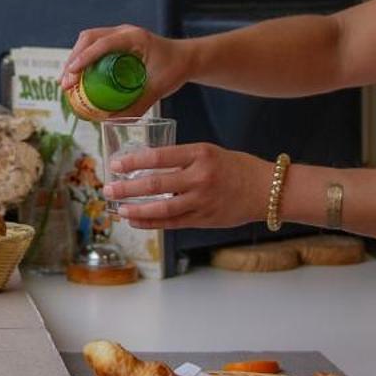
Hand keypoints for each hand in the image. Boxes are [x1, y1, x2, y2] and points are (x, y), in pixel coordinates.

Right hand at [61, 24, 191, 116]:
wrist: (186, 58)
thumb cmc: (175, 69)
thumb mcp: (158, 88)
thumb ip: (138, 105)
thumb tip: (112, 121)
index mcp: (134, 37)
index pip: (103, 44)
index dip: (84, 58)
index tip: (71, 75)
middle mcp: (123, 32)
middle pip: (88, 39)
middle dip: (73, 60)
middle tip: (65, 84)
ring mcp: (118, 34)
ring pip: (87, 41)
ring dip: (74, 59)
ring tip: (66, 83)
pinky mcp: (116, 42)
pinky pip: (93, 46)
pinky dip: (82, 60)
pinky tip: (77, 78)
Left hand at [103, 141, 272, 230]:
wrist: (267, 190)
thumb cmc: (235, 167)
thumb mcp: (209, 153)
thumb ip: (181, 160)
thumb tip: (147, 168)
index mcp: (200, 154)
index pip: (159, 156)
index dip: (133, 162)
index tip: (115, 164)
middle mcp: (200, 178)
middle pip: (155, 184)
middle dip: (127, 188)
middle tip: (108, 189)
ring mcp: (202, 201)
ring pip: (162, 208)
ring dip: (136, 210)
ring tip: (118, 209)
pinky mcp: (204, 219)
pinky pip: (172, 222)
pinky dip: (151, 222)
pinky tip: (136, 220)